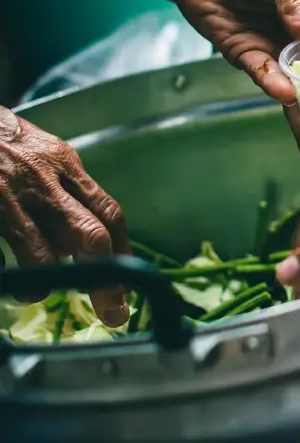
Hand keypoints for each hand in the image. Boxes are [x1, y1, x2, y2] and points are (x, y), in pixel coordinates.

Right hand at [0, 107, 129, 326]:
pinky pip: (3, 258)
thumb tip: (88, 240)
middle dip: (105, 280)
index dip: (123, 249)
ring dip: (47, 283)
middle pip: (89, 236)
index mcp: (66, 166)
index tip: (129, 281)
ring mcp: (10, 199)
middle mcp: (44, 182)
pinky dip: (13, 276)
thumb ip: (68, 191)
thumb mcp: (48, 156)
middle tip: (114, 314)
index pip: (108, 212)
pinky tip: (12, 284)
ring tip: (40, 293)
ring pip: (43, 255)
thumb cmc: (9, 143)